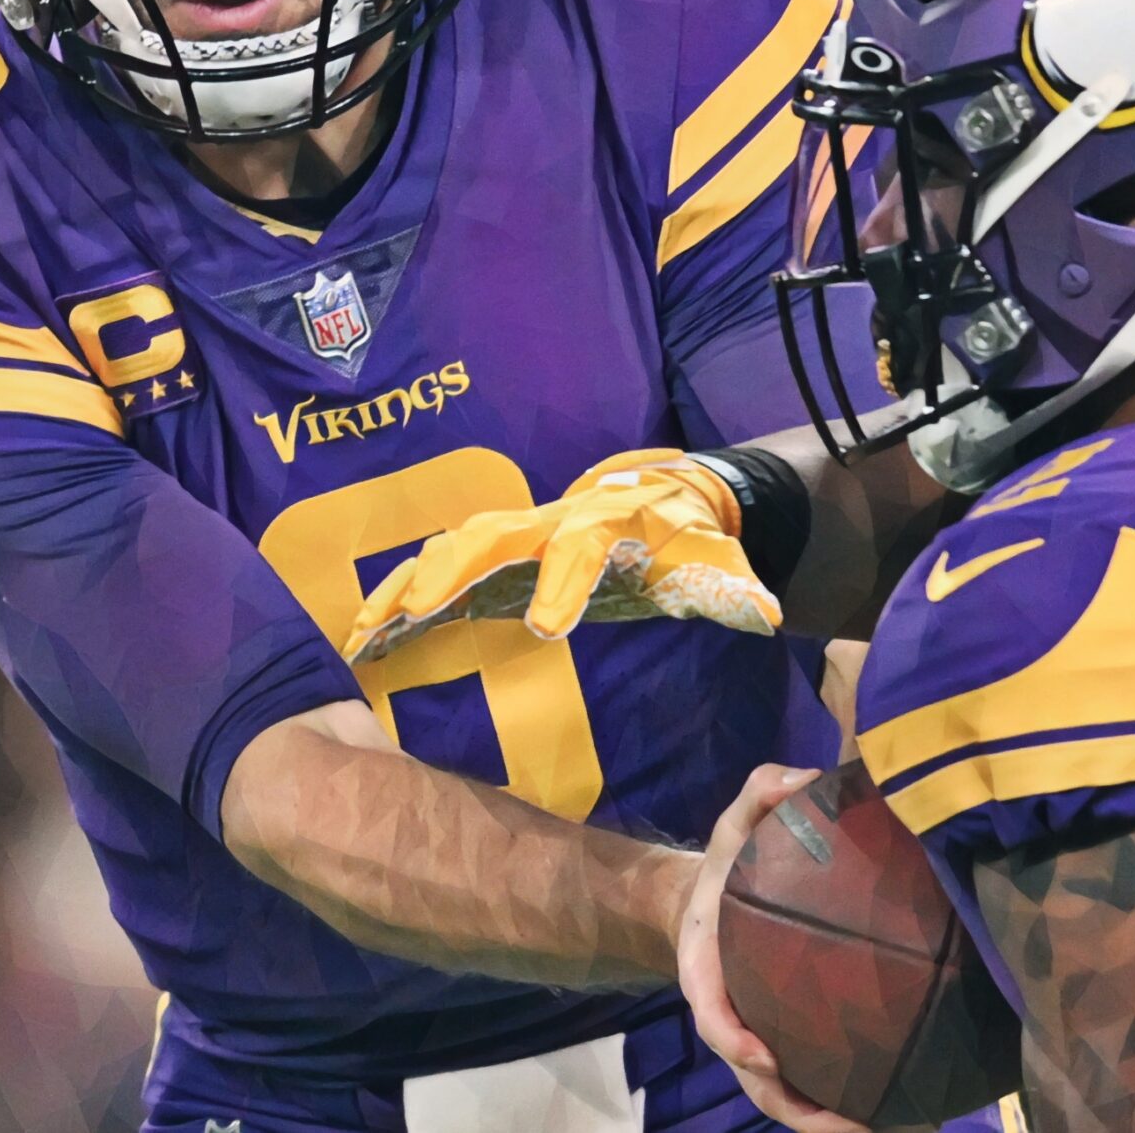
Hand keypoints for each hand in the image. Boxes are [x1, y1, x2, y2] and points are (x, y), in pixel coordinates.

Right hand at [343, 449, 780, 664]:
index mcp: (601, 523)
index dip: (561, 582)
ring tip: (369, 628)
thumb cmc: (681, 537)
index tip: (547, 626)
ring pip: (449, 549)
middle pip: (490, 538)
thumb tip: (768, 613)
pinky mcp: (490, 556)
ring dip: (407, 584)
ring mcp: (511, 534)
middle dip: (452, 571)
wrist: (656, 498)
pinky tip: (365, 636)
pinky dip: (397, 596)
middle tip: (421, 610)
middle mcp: (545, 521)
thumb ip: (733, 589)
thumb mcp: (714, 561)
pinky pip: (435, 571)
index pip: (578, 548)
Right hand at [678, 763, 870, 1132]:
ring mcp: (758, 1038)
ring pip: (787, 1099)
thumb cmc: (723, 869)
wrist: (703, 904)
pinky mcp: (787, 1045)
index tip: (762, 1056)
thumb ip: (760, 794)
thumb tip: (808, 777)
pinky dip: (846, 1106)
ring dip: (829, 1123)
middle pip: (756, 1080)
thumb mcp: (729, 823)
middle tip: (850, 1125)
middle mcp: (730, 1018)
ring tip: (892, 1131)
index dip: (732, 1040)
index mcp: (705, 972)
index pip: (711, 1014)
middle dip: (798, 1110)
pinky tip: (902, 1113)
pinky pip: (814, 1085)